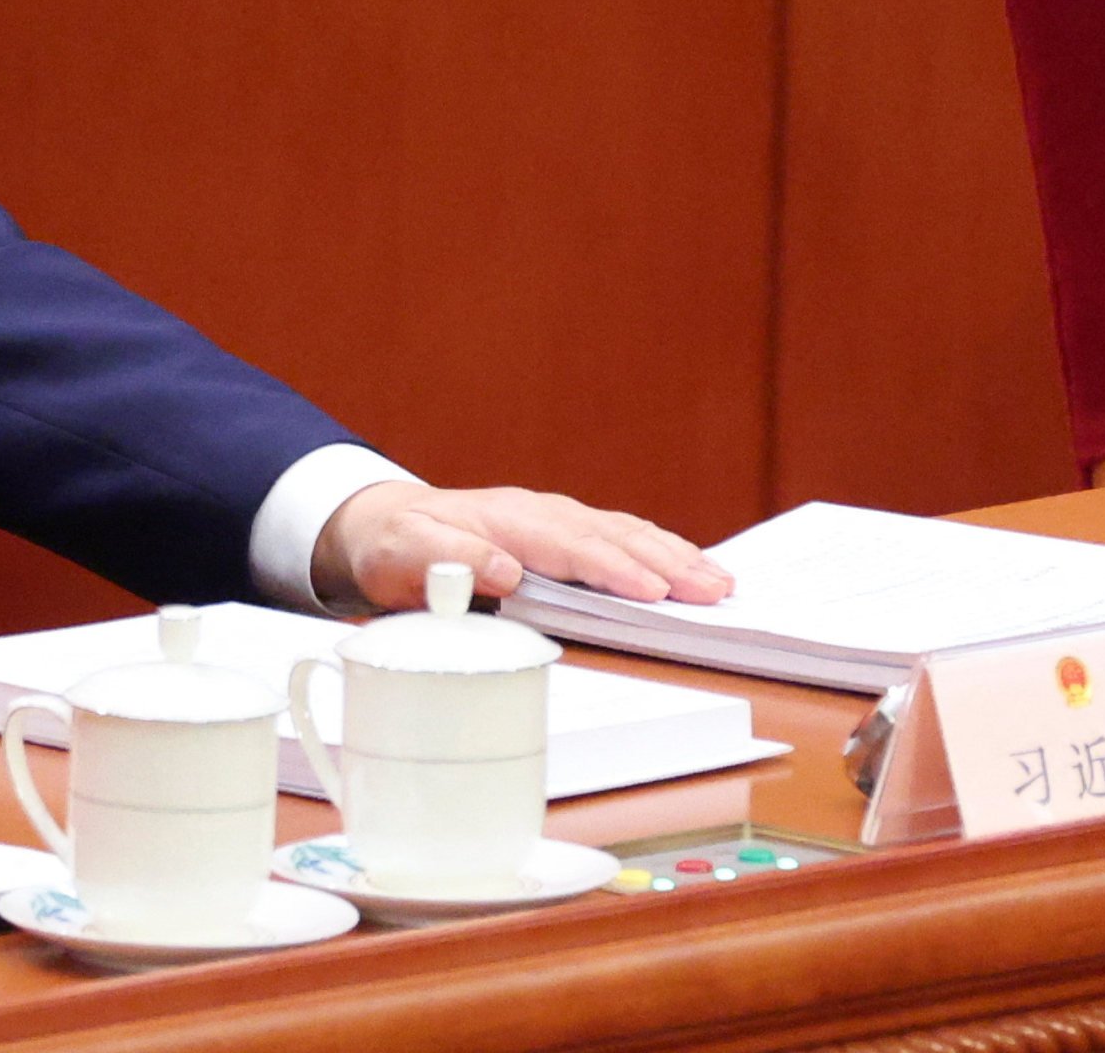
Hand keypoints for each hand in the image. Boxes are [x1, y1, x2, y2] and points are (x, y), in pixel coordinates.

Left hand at [312, 481, 735, 613]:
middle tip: (711, 590)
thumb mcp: (403, 554)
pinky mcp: (564, 533)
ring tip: (719, 582)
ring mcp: (556, 520)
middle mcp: (540, 514)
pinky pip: (621, 537)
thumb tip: (507, 572)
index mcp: (505, 520)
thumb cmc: (396, 546)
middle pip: (612, 536)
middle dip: (665, 563)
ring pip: (625, 533)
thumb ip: (451, 559)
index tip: (650, 590)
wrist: (385, 525)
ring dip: (674, 556)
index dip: (611, 569)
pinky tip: (690, 566)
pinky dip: (661, 550)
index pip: (568, 547)